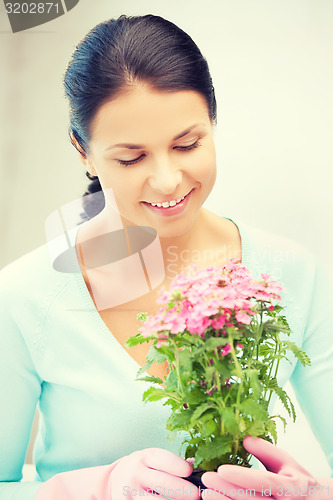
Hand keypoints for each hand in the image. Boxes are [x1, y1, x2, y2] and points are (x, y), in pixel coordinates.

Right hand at [34, 447, 199, 498]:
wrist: (112, 481)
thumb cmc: (142, 469)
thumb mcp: (153, 460)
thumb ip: (172, 463)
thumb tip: (194, 465)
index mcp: (146, 457)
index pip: (164, 459)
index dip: (179, 466)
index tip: (190, 471)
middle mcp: (137, 473)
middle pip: (163, 483)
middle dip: (183, 490)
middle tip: (196, 495)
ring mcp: (130, 491)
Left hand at [200, 436, 331, 498]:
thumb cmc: (296, 480)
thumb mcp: (286, 461)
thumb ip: (265, 450)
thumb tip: (244, 438)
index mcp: (292, 487)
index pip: (265, 482)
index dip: (242, 477)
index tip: (221, 469)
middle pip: (252, 499)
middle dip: (227, 490)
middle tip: (207, 479)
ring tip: (206, 493)